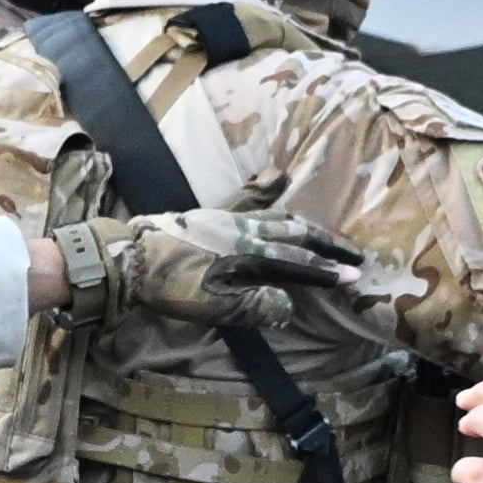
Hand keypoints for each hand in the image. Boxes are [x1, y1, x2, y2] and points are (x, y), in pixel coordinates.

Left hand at [80, 205, 403, 342]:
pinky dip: (267, 188)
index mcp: (247, 252)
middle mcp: (243, 229)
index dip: (326, 271)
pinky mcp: (212, 215)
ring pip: (278, 214)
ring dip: (306, 224)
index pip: (297, 262)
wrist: (126, 258)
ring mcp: (228, 218)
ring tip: (324, 230)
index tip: (355, 278)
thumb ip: (252, 306)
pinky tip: (276, 176)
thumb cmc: (166, 285)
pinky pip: (248, 198)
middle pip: (296, 233)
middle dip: (327, 244)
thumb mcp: (210, 305)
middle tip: (355, 254)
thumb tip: (288, 307)